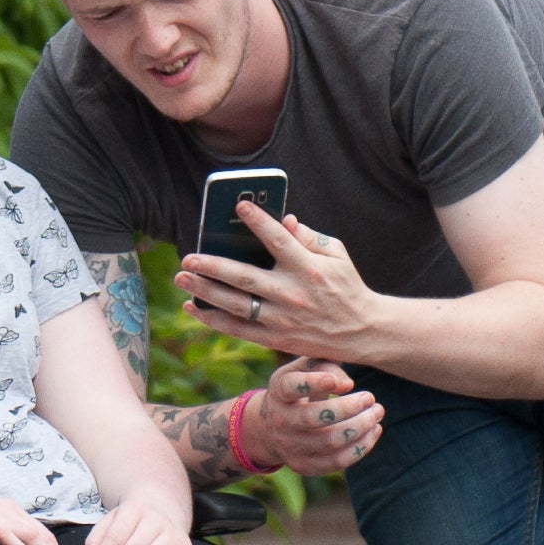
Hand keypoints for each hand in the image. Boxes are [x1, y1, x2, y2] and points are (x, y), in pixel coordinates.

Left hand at [178, 204, 381, 359]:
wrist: (362, 331)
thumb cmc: (346, 286)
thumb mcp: (337, 255)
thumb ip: (309, 236)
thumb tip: (284, 220)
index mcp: (308, 268)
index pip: (278, 240)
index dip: (258, 221)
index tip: (238, 206)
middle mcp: (292, 294)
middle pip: (245, 278)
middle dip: (213, 266)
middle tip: (188, 256)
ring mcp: (282, 319)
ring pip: (235, 305)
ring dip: (205, 292)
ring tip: (181, 278)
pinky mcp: (276, 339)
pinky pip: (239, 330)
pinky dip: (213, 320)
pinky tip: (193, 308)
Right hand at [250, 357, 384, 476]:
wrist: (270, 428)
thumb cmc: (296, 389)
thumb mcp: (303, 370)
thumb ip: (325, 365)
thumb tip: (347, 384)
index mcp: (279, 392)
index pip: (292, 386)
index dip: (317, 382)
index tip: (348, 382)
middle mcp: (280, 421)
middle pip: (314, 418)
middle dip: (348, 408)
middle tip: (370, 398)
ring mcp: (290, 447)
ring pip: (330, 442)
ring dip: (360, 428)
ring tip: (377, 412)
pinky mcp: (304, 466)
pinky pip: (336, 462)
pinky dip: (360, 448)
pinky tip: (374, 431)